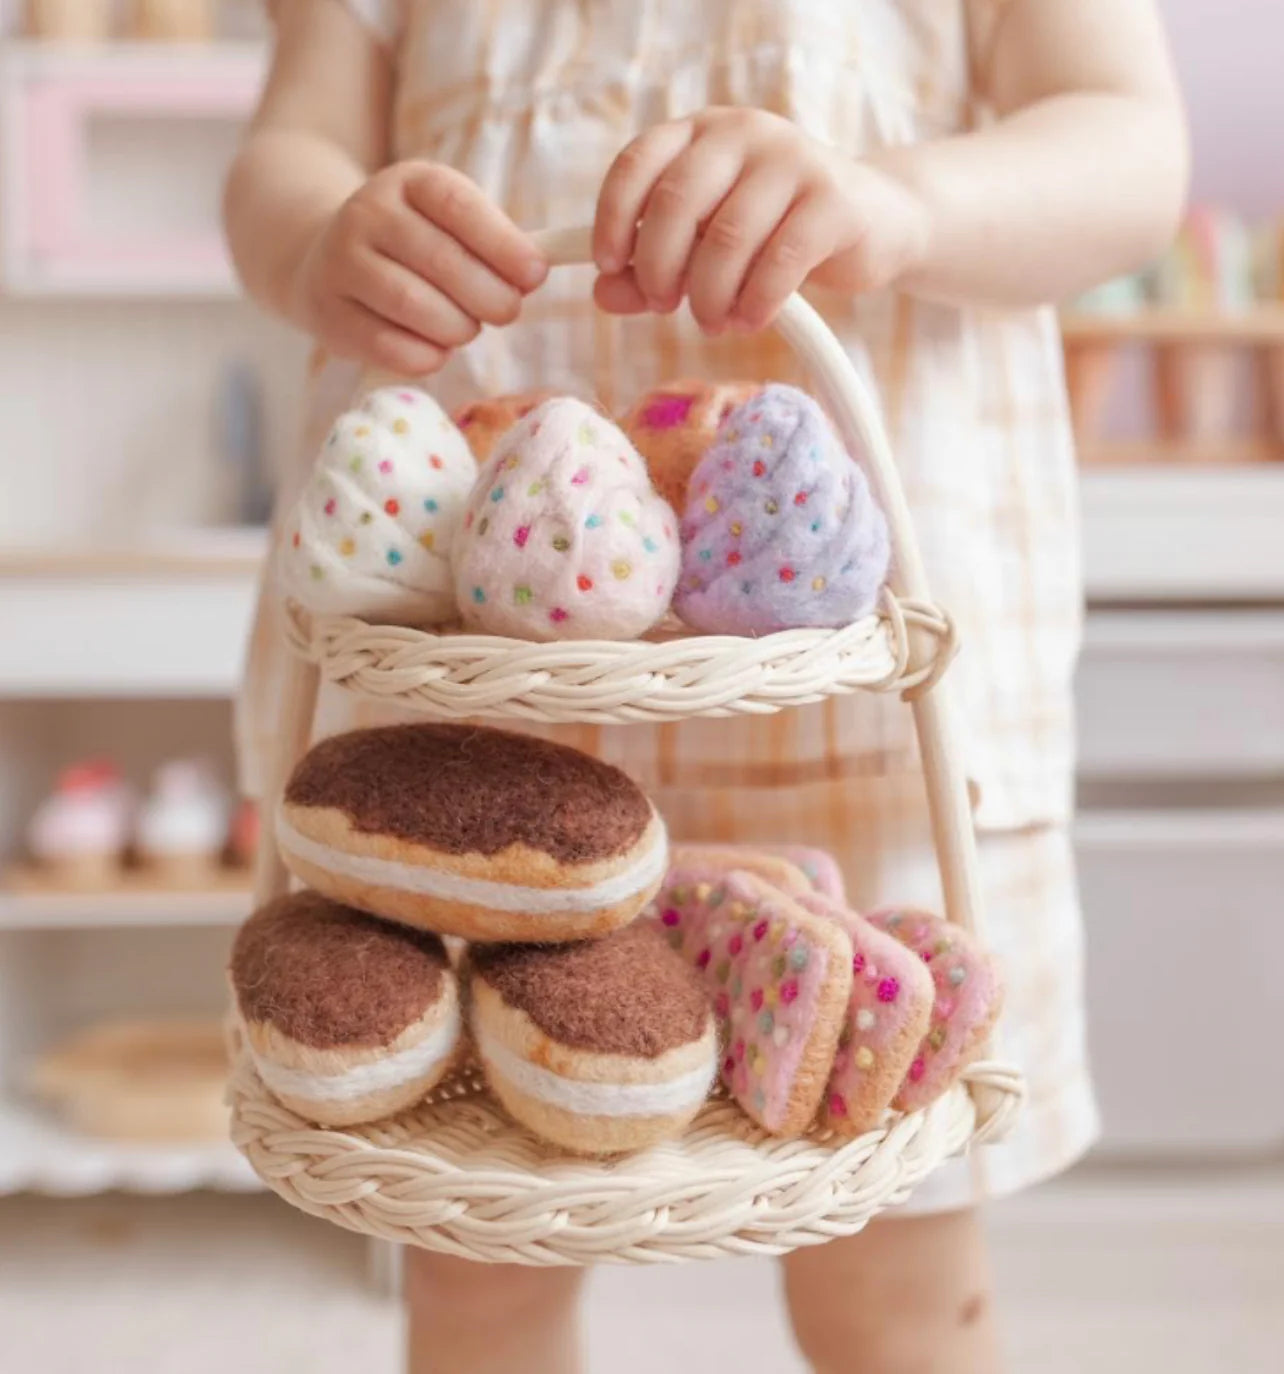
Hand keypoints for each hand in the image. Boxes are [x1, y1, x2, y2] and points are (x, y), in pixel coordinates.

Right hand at [292, 162, 548, 374]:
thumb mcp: (452, 225)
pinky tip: (437, 349)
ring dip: (458, 328)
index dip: (504, 245)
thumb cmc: (415, 247)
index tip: (535, 275)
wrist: (329, 259)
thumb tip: (535, 272)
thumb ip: (496, 244)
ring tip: (467, 328)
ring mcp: (341, 263)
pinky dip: (427, 356)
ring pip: (414, 305)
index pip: (459, 208)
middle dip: (490, 297)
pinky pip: (389, 346)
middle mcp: (367, 213)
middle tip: (507, 311)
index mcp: (408, 182)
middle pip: (441, 261)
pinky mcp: (329, 313)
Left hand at [592, 108, 930, 333]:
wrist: (875, 223)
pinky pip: (778, 261)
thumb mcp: (707, 245)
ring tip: (714, 321)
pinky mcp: (833, 200)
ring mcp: (792, 160)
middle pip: (677, 203)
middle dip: (660, 268)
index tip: (609, 266)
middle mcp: (743, 133)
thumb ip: (651, 268)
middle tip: (666, 305)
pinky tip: (751, 320)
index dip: (614, 218)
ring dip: (709, 295)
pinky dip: (755, 302)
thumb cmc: (776, 232)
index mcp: (702, 133)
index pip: (637, 163)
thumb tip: (603, 294)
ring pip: (726, 237)